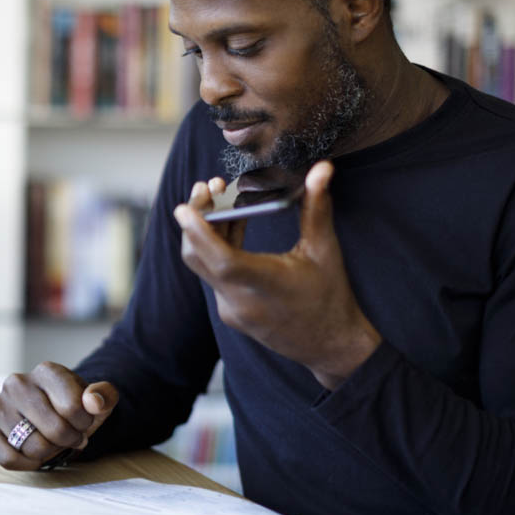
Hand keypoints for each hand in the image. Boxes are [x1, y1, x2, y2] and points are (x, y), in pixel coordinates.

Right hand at [0, 362, 117, 470]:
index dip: (85, 423)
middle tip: (67, 437)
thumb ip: (104, 396)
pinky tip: (32, 454)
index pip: (75, 408)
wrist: (46, 413)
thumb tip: (94, 401)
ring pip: (32, 447)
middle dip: (67, 440)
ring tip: (49, 442)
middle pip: (55, 431)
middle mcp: (16, 382)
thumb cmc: (72, 407)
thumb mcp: (96, 399)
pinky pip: (7, 459)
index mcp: (46, 371)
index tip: (82, 422)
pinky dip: (25, 464)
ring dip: (47, 453)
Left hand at [174, 161, 380, 389]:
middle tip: (206, 186)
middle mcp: (241, 301)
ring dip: (205, 231)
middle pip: (199, 258)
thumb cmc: (330, 296)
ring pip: (203, 265)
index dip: (200, 233)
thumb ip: (317, 208)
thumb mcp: (325, 250)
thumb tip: (322, 168)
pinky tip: (230, 223)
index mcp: (266, 285)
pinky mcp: (229, 312)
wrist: (330, 346)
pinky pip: (213, 275)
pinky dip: (216, 248)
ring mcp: (231, 310)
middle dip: (196, 219)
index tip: (183, 208)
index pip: (222, 260)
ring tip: (217, 194)